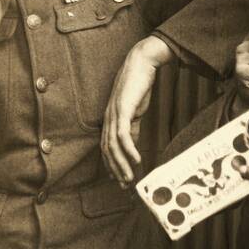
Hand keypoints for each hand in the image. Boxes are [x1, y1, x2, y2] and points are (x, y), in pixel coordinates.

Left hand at [102, 36, 174, 183]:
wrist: (142, 63)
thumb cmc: (138, 85)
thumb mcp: (134, 109)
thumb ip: (132, 125)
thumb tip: (132, 142)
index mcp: (110, 119)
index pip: (106, 147)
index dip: (111, 165)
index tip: (119, 179)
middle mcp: (108, 118)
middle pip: (107, 150)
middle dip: (115, 170)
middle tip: (124, 185)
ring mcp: (114, 114)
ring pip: (113, 146)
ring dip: (122, 164)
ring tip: (130, 178)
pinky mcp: (123, 109)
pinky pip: (123, 134)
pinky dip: (129, 149)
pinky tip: (136, 160)